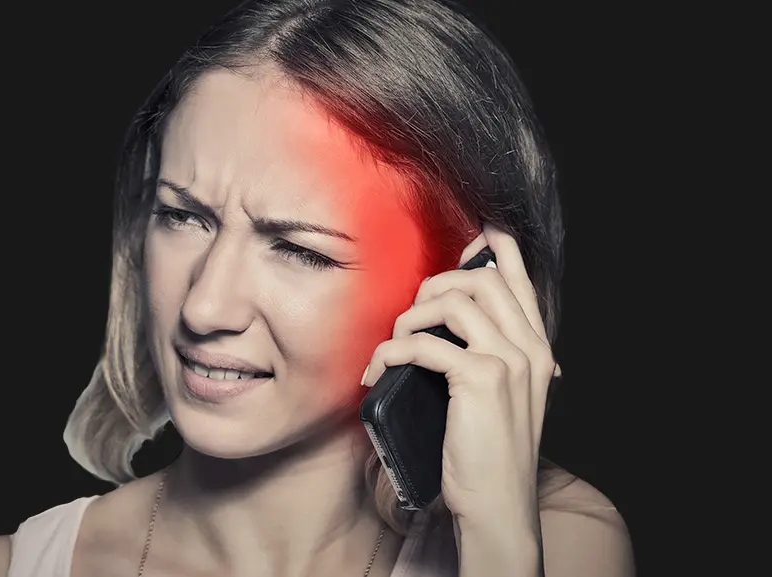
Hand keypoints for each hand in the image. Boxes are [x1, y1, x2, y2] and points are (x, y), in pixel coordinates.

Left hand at [361, 224, 557, 527]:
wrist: (498, 505)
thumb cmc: (487, 453)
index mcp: (536, 349)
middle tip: (409, 321)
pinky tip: (378, 372)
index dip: (498, 250)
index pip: (521, 281)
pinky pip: (423, 344)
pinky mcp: (481, 380)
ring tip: (393, 349)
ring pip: (452, 301)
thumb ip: (487, 355)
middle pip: (480, 279)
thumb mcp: (500, 398)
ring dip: (409, 319)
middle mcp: (529, 348)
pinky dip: (390, 352)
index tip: (478, 234)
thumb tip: (444, 322)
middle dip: (434, 286)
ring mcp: (509, 361)